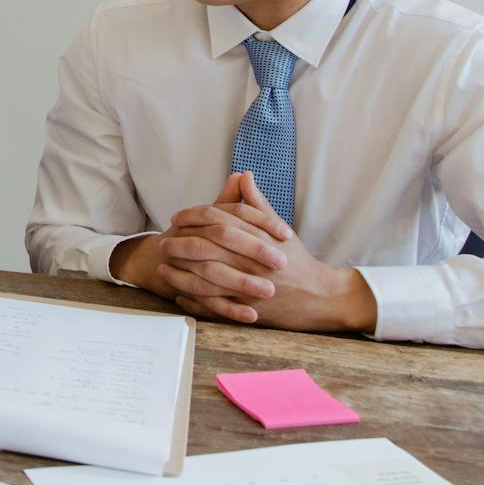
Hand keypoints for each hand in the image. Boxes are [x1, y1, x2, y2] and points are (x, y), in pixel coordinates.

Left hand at [162, 173, 376, 332]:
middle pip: (208, 246)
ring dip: (181, 273)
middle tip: (162, 241)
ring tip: (163, 269)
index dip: (194, 216)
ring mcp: (251, 285)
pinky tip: (179, 295)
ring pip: (207, 278)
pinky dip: (195, 300)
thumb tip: (242, 175)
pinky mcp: (250, 309)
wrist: (321, 296)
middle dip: (180, 243)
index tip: (177, 217)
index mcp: (258, 236)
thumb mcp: (279, 228)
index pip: (219, 219)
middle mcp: (253, 259)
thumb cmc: (297, 260)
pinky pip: (216, 305)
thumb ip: (256, 203)